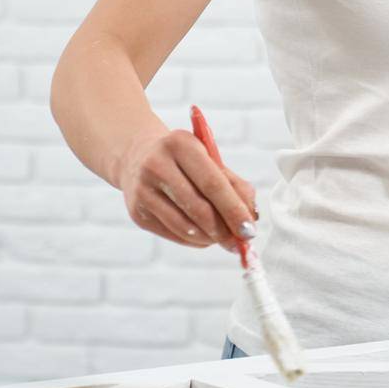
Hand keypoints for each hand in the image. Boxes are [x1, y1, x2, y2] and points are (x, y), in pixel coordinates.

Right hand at [115, 128, 258, 251]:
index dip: (234, 210)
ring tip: (223, 239)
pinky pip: (172, 233)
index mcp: (181, 145)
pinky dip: (194, 240)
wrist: (137, 156)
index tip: (250, 230)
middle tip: (240, 242)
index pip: (213, 184)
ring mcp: (143, 190)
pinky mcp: (137, 212)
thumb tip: (251, 218)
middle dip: (224, 230)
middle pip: (199, 208)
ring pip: (185, 226)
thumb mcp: (209, 159)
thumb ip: (234, 184)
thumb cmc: (184, 159)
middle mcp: (157, 165)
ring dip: (210, 238)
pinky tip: (204, 237)